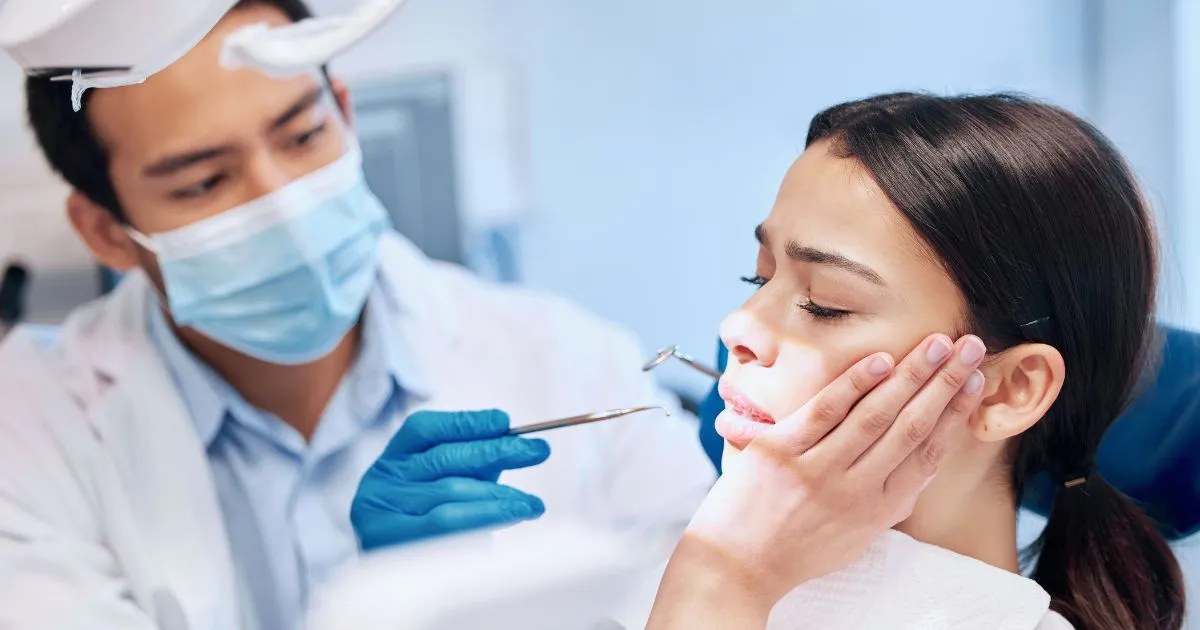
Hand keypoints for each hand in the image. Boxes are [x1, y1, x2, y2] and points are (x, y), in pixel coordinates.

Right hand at [351, 409, 550, 550]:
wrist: (394, 580)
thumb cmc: (428, 524)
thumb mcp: (445, 485)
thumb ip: (473, 465)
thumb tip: (516, 445)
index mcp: (390, 461)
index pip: (424, 428)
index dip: (465, 422)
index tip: (504, 421)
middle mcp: (379, 485)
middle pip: (443, 460)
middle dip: (496, 452)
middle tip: (537, 451)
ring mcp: (381, 517)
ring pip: (450, 496)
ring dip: (499, 496)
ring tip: (531, 503)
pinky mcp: (391, 548)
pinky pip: (446, 531)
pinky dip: (482, 523)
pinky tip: (508, 520)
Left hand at [649, 334, 986, 627]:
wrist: (735, 567)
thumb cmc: (793, 549)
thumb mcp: (852, 536)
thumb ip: (880, 501)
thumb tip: (909, 467)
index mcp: (879, 511)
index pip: (929, 454)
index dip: (956, 415)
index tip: (976, 383)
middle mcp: (856, 492)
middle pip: (912, 426)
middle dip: (946, 383)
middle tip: (972, 347)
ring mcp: (819, 471)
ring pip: (876, 414)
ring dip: (912, 374)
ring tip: (937, 343)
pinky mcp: (782, 455)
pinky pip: (825, 411)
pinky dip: (855, 383)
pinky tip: (880, 360)